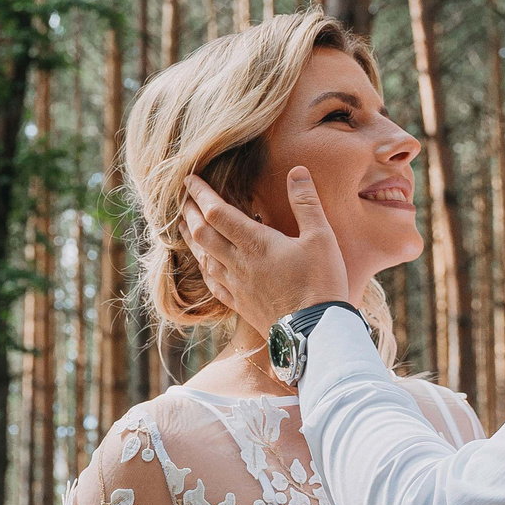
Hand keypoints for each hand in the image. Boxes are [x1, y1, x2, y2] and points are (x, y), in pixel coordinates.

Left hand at [182, 169, 350, 338]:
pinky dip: (203, 267)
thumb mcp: (321, 237)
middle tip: (184, 199)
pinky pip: (213, 284)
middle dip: (190, 213)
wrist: (315, 334)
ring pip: (203, 258)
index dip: (200, 194)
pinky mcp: (240, 305)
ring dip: (192, 239)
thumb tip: (297, 171)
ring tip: (185, 226)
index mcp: (255, 243)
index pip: (217, 212)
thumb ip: (306, 203)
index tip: (189, 179)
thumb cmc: (321, 283)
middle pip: (202, 234)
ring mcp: (236, 286)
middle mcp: (238, 263)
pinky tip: (204, 265)